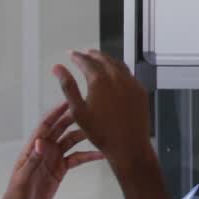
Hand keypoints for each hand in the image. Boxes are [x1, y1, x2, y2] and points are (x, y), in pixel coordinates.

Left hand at [0, 102, 103, 198]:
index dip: (56, 113)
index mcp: (33, 148)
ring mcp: (53, 159)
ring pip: (71, 142)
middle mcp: (44, 150)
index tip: (69, 101)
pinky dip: (87, 155)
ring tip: (100, 130)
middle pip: (61, 129)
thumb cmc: (17, 196)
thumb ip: (34, 159)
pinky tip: (100, 154)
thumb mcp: (25, 178)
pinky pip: (76, 158)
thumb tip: (41, 141)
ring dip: (84, 136)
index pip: (45, 125)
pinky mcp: (60, 170)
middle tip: (91, 110)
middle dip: (74, 119)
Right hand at [52, 49, 151, 168]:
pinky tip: (115, 72)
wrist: (128, 145)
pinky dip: (119, 68)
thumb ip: (68, 86)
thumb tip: (58, 68)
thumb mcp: (78, 110)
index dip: (77, 56)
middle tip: (84, 53)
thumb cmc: (102, 132)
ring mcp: (131, 82)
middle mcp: (117, 77)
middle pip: (103, 59)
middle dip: (92, 54)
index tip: (71, 54)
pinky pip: (129, 73)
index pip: (86, 61)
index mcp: (100, 80)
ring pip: (117, 63)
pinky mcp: (140, 89)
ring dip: (106, 59)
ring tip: (98, 59)